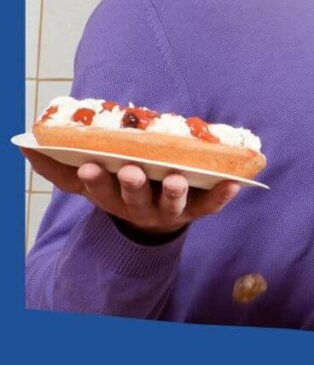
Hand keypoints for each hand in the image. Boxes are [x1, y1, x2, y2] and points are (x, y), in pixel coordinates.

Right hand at [22, 148, 239, 236]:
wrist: (152, 219)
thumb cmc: (119, 186)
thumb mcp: (89, 179)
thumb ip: (59, 165)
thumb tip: (26, 145)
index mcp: (111, 196)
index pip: (99, 189)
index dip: (96, 180)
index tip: (90, 166)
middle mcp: (138, 206)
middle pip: (134, 198)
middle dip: (132, 185)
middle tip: (132, 170)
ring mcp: (169, 210)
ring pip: (172, 204)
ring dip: (174, 192)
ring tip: (178, 177)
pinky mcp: (197, 210)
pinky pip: (212, 205)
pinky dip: (223, 195)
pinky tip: (235, 184)